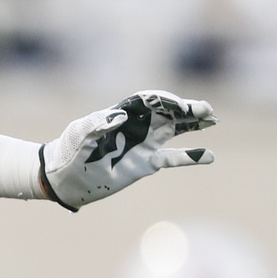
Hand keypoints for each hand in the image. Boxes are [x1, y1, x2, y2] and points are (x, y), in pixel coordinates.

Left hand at [42, 91, 214, 210]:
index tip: (178, 106)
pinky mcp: (146, 163)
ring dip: (193, 124)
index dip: (164, 101)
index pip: (149, 101)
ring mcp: (144, 144)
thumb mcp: (79, 134)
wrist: (65, 177)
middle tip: (205, 110)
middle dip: (186, 109)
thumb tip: (120, 116)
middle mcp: (137, 126)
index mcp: (122, 114)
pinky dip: (190, 157)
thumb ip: (97, 123)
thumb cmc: (69, 150)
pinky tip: (209, 156)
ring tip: (212, 120)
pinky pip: (172, 158)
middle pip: (167, 112)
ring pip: (175, 130)